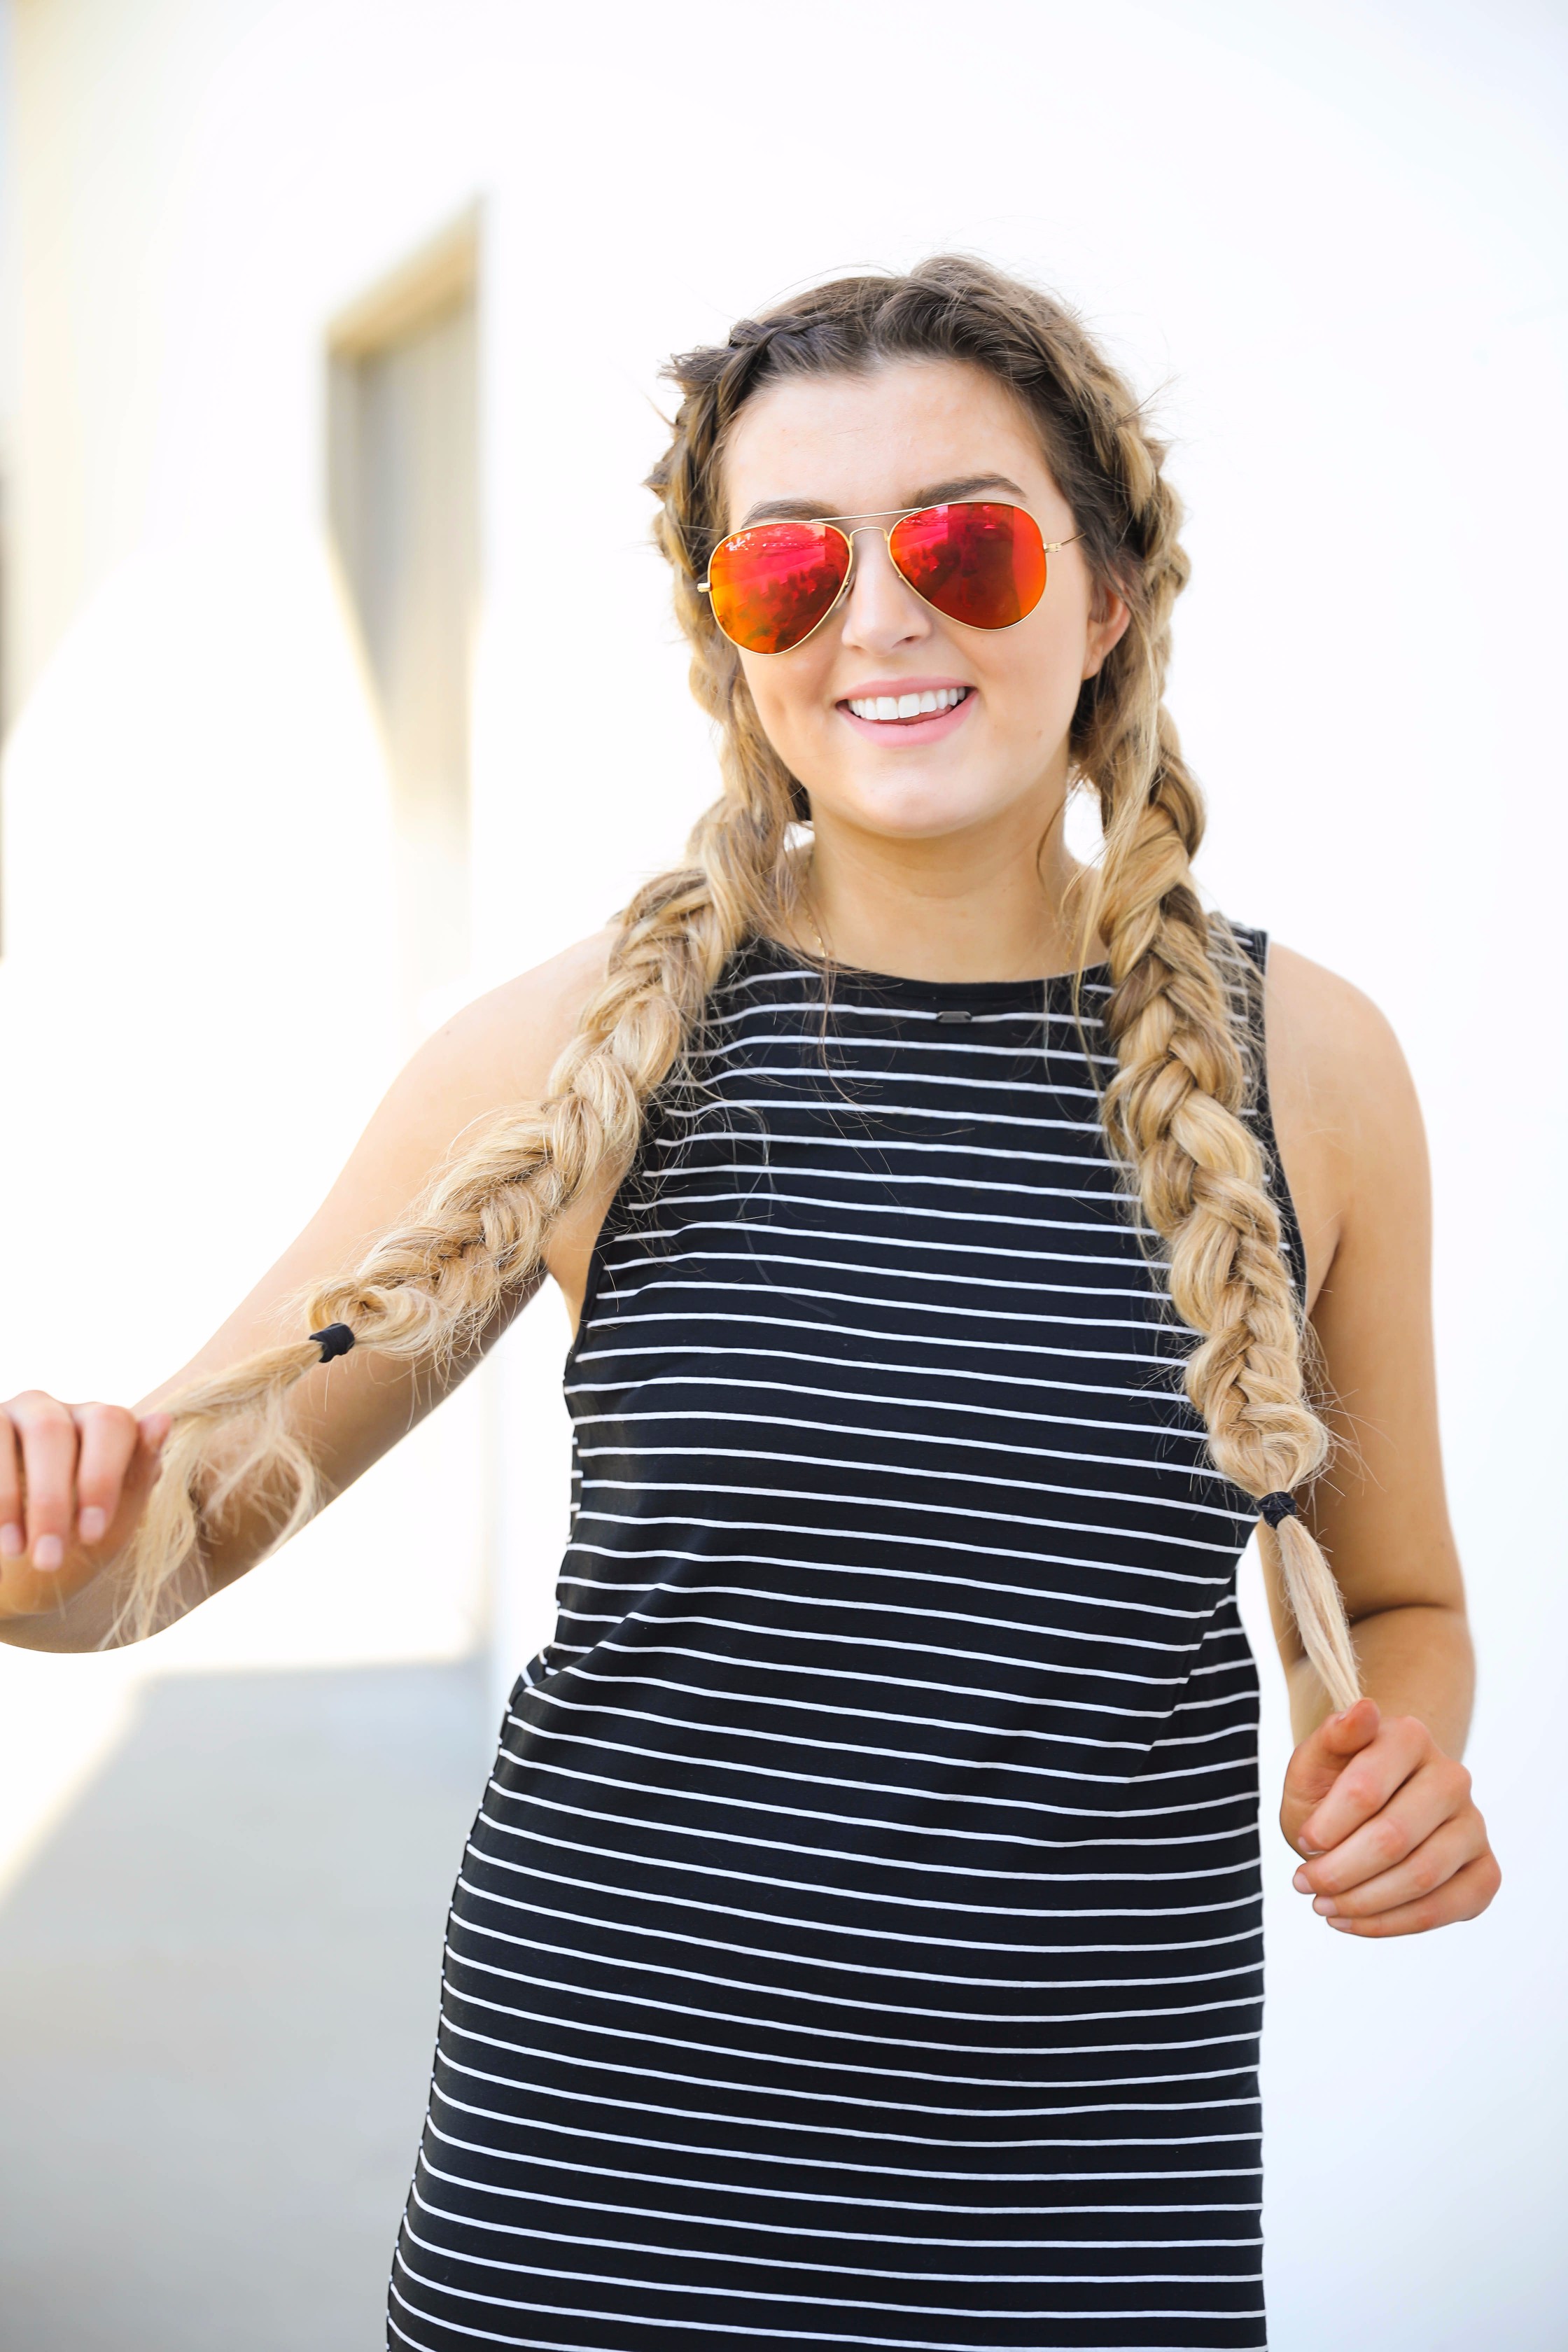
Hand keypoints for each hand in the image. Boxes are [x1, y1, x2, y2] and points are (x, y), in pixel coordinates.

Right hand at [0, 1392, 170, 1619]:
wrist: (18, 1575)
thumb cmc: (74, 1544)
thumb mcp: (112, 1522)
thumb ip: (137, 1474)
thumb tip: (162, 1420)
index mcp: (101, 1425)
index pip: (111, 1424)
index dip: (101, 1479)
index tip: (91, 1536)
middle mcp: (55, 1410)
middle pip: (55, 1432)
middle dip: (52, 1500)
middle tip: (48, 1559)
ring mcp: (11, 1415)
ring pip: (18, 1435)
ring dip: (14, 1500)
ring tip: (16, 1552)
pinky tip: (1, 1536)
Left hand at [1281, 1698, 1499, 1937]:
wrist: (1366, 1814)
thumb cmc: (1333, 1786)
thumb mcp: (1315, 1762)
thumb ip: (1331, 1737)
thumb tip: (1364, 1710)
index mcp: (1410, 1737)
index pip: (1366, 1790)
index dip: (1327, 1826)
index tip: (1302, 1842)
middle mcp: (1452, 1777)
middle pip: (1394, 1838)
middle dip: (1340, 1870)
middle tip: (1304, 1883)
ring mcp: (1474, 1825)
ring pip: (1421, 1877)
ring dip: (1362, 1901)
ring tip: (1322, 1905)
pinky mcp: (1485, 1870)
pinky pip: (1447, 1908)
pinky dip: (1393, 1923)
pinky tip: (1353, 1920)